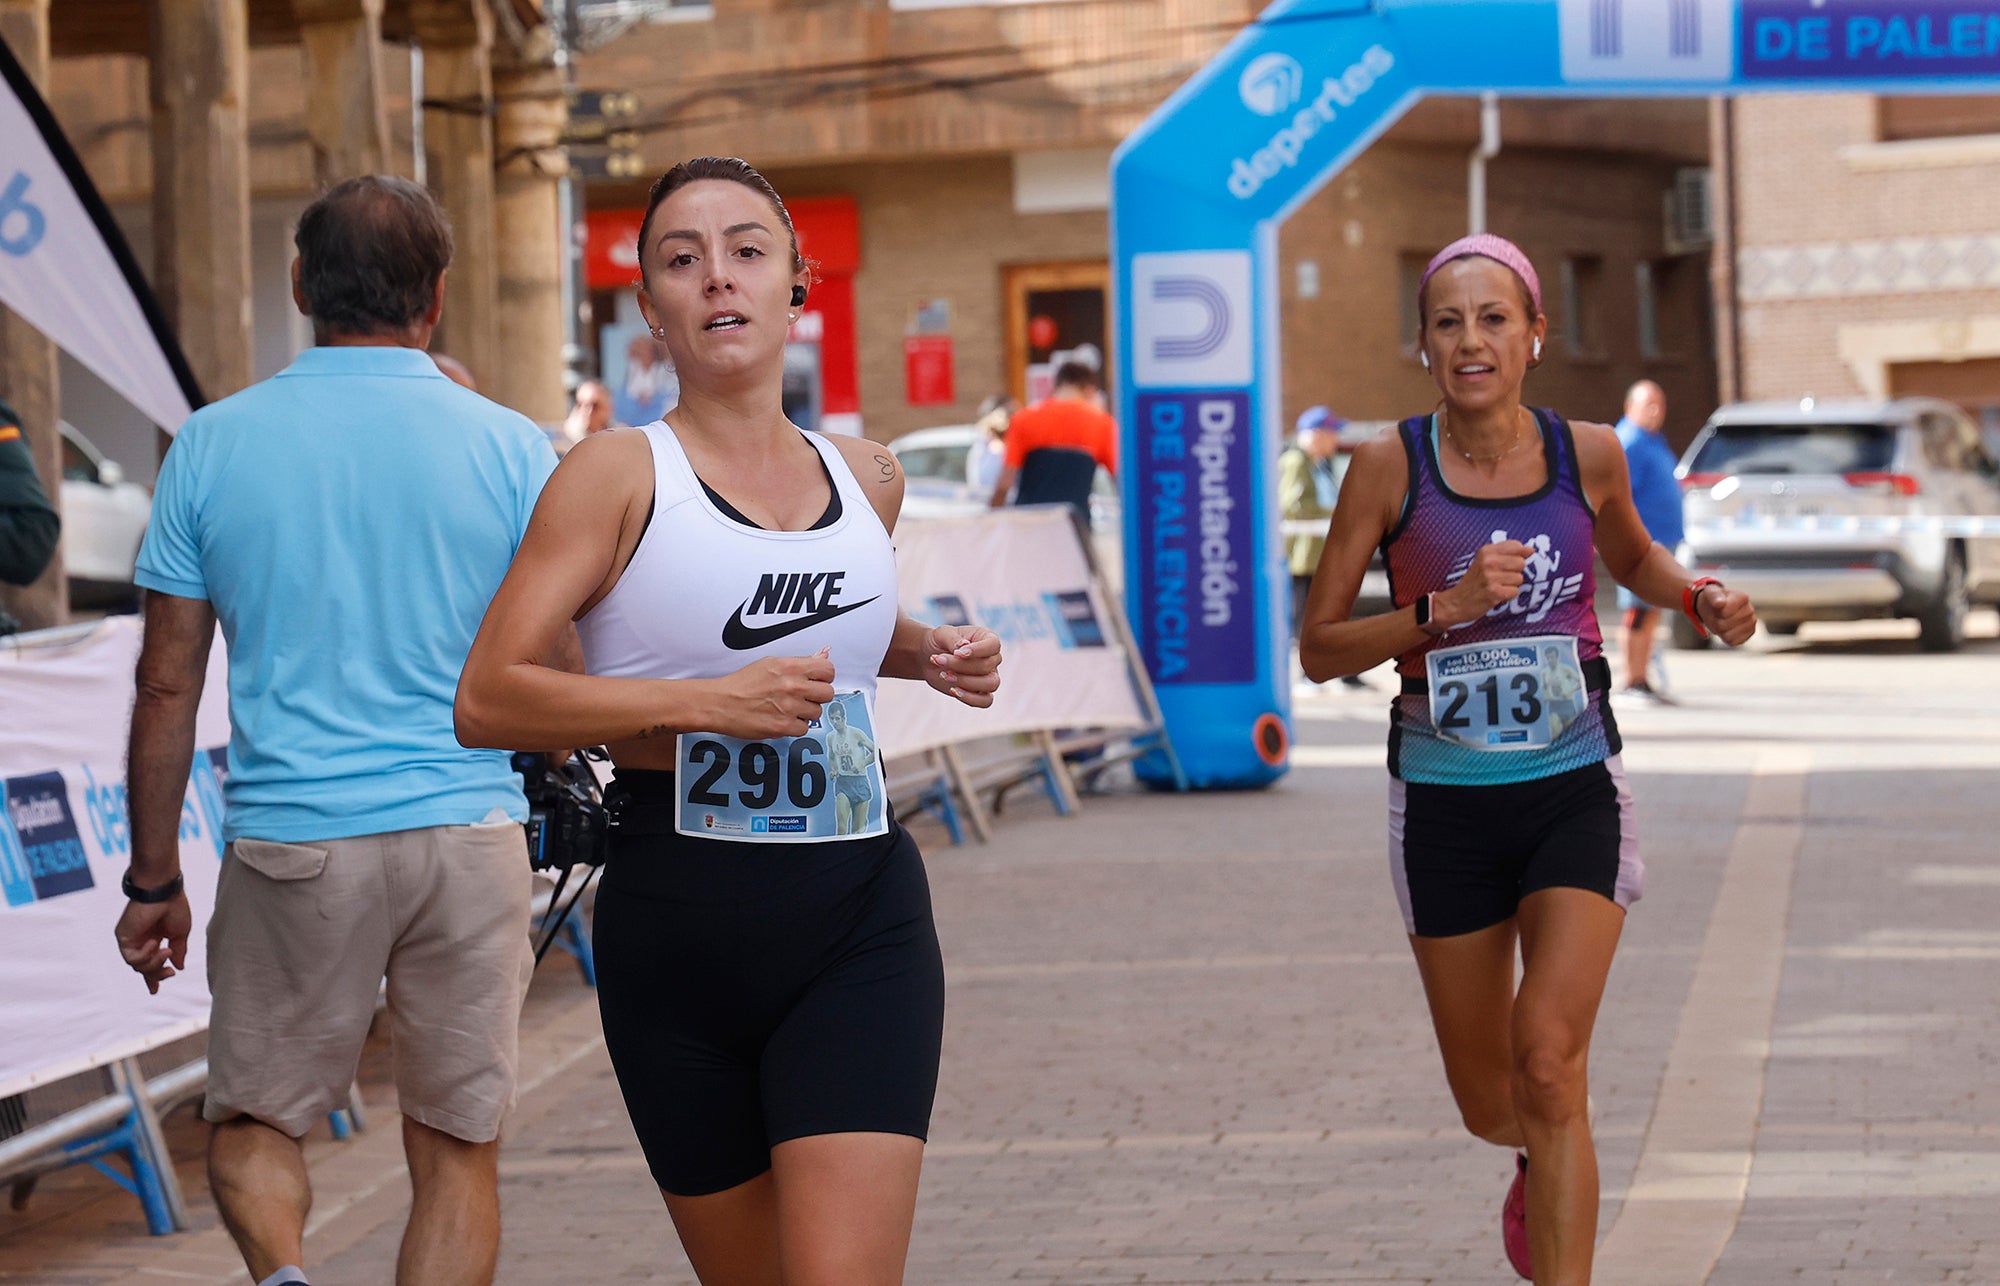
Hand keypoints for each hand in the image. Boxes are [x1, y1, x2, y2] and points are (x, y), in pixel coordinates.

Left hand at [114, 892, 190, 994]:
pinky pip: (131, 957)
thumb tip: (179, 966)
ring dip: (154, 963)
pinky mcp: (123, 937)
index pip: (152, 962)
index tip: (155, 989)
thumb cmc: (174, 906)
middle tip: (170, 972)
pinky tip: (154, 943)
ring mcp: (132, 939)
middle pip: (144, 968)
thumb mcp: (180, 934)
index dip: (154, 976)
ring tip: (167, 950)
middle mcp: (142, 940)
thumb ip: (178, 951)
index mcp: (155, 938)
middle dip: (157, 974)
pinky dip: (144, 955)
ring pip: (138, 966)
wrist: (163, 891)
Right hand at [705, 651, 836, 738]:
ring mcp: (789, 707)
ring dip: (805, 712)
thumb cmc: (741, 684)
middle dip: (817, 695)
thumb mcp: (771, 663)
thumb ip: (800, 661)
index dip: (824, 677)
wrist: (720, 703)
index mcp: (790, 667)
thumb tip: (823, 654)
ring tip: (789, 708)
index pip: (828, 670)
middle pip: (827, 693)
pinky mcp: (783, 726)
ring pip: (817, 712)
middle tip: (804, 696)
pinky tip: (783, 718)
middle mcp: (792, 686)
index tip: (817, 680)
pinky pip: (804, 729)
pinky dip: (795, 726)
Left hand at [925, 625, 1001, 707]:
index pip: (993, 645)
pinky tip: (953, 690)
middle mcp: (992, 658)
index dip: (978, 650)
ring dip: (966, 682)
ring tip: (944, 675)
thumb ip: (953, 639)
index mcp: (987, 639)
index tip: (957, 653)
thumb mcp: (943, 634)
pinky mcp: (981, 692)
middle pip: (987, 666)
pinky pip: (986, 701)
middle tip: (939, 660)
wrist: (930, 657)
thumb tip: (964, 645)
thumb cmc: (940, 642)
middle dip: (960, 665)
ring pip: (990, 684)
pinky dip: (970, 698)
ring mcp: (989, 676)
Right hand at [1439, 540, 1529, 624]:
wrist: (1456, 602)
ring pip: (1519, 578)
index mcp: (1486, 551)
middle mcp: (1488, 562)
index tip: (1507, 564)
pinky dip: (1507, 595)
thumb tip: (1531, 550)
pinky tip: (1496, 594)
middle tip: (1499, 577)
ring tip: (1496, 586)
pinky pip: (1515, 591)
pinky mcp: (1494, 592)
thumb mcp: (1485, 560)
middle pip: (1521, 563)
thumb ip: (1508, 552)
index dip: (1517, 556)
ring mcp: (1490, 577)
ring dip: (1510, 585)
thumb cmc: (1474, 581)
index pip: (1517, 546)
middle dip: (1514, 572)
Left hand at [1696, 584, 1756, 646]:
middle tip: (1718, 614)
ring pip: (1727, 636)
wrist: (1717, 607)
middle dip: (1716, 621)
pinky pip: (1732, 642)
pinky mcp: (1748, 635)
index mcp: (1743, 597)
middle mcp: (1750, 610)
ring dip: (1719, 630)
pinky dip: (1725, 637)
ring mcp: (1751, 624)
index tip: (1717, 606)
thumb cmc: (1714, 599)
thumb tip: (1720, 604)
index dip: (1715, 611)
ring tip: (1722, 620)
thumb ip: (1714, 596)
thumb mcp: (1710, 593)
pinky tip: (1728, 628)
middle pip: (1723, 625)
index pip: (1723, 613)